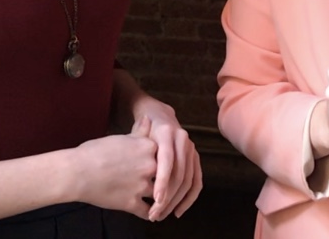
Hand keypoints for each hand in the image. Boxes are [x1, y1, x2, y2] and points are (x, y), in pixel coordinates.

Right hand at [69, 116, 158, 217]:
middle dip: (166, 180)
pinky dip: (151, 215)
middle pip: (166, 174)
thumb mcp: (120, 137)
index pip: (166, 154)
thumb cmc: (95, 151)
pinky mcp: (131, 203)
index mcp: (148, 147)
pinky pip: (147, 212)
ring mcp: (141, 185)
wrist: (77, 171)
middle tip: (167, 185)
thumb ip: (139, 131)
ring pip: (160, 195)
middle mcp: (149, 166)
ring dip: (161, 199)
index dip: (165, 160)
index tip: (166, 165)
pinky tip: (151, 214)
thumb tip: (148, 118)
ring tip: (160, 202)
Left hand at [131, 95, 203, 220]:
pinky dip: (189, 198)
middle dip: (168, 197)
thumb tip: (132, 166)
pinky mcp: (195, 158)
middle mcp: (182, 139)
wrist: (158, 115)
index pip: (167, 160)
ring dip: (176, 201)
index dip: (163, 181)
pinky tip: (178, 210)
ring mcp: (191, 148)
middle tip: (155, 214)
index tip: (155, 200)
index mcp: (166, 133)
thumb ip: (135, 146)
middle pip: (179, 173)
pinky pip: (196, 181)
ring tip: (162, 214)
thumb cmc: (142, 128)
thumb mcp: (136, 133)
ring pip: (188, 180)